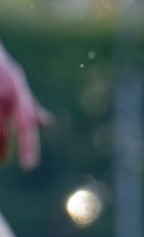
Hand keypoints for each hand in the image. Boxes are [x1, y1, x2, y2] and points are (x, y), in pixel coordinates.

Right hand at [0, 46, 52, 169]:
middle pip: (2, 133)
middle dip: (3, 150)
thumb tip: (46, 124)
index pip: (26, 123)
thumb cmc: (0, 69)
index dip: (28, 145)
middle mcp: (3, 94)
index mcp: (17, 90)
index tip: (29, 167)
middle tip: (4, 162)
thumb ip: (28, 105)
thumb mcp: (16, 81)